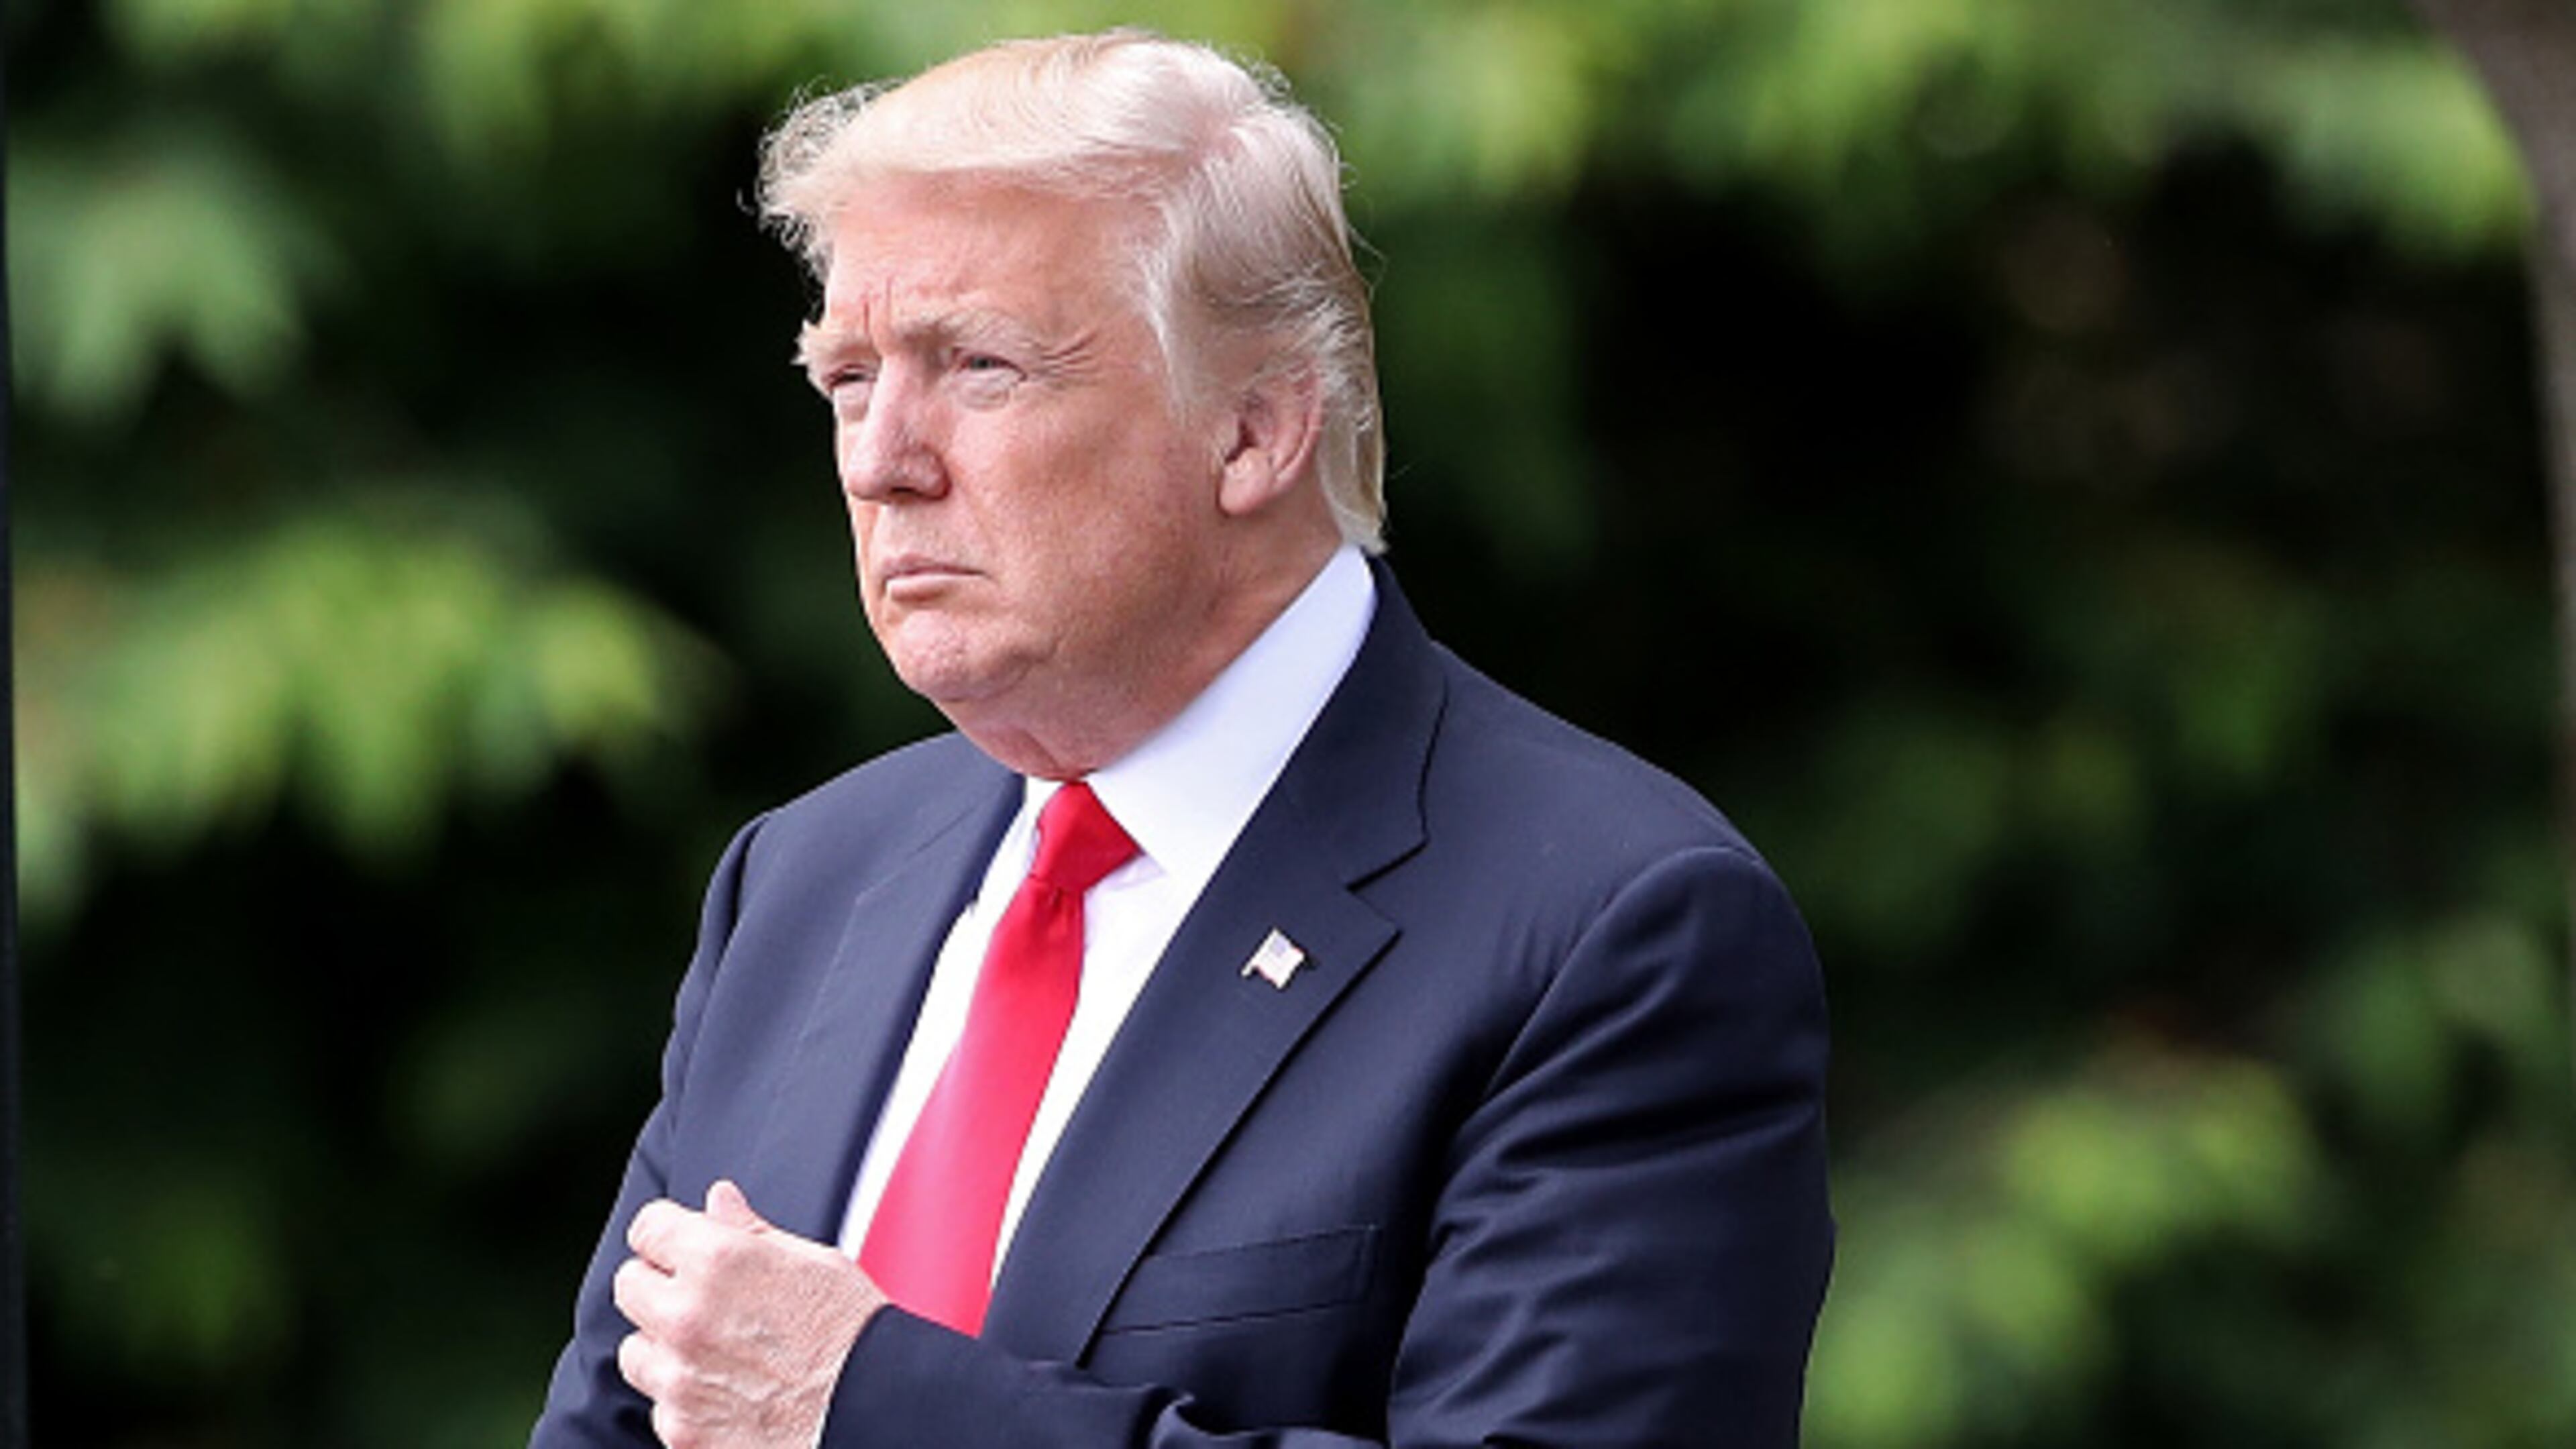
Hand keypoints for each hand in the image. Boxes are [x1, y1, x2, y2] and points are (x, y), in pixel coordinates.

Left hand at [614, 1180, 887, 1448]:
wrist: (871, 1409)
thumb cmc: (853, 1334)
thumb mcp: (813, 1261)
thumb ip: (751, 1230)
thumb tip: (718, 1200)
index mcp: (718, 1260)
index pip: (648, 1228)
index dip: (669, 1233)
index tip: (681, 1244)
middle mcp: (686, 1316)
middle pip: (629, 1284)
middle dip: (659, 1285)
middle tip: (700, 1297)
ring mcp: (679, 1377)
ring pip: (634, 1349)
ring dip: (663, 1345)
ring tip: (714, 1349)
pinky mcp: (681, 1428)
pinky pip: (659, 1403)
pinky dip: (683, 1397)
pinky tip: (726, 1389)